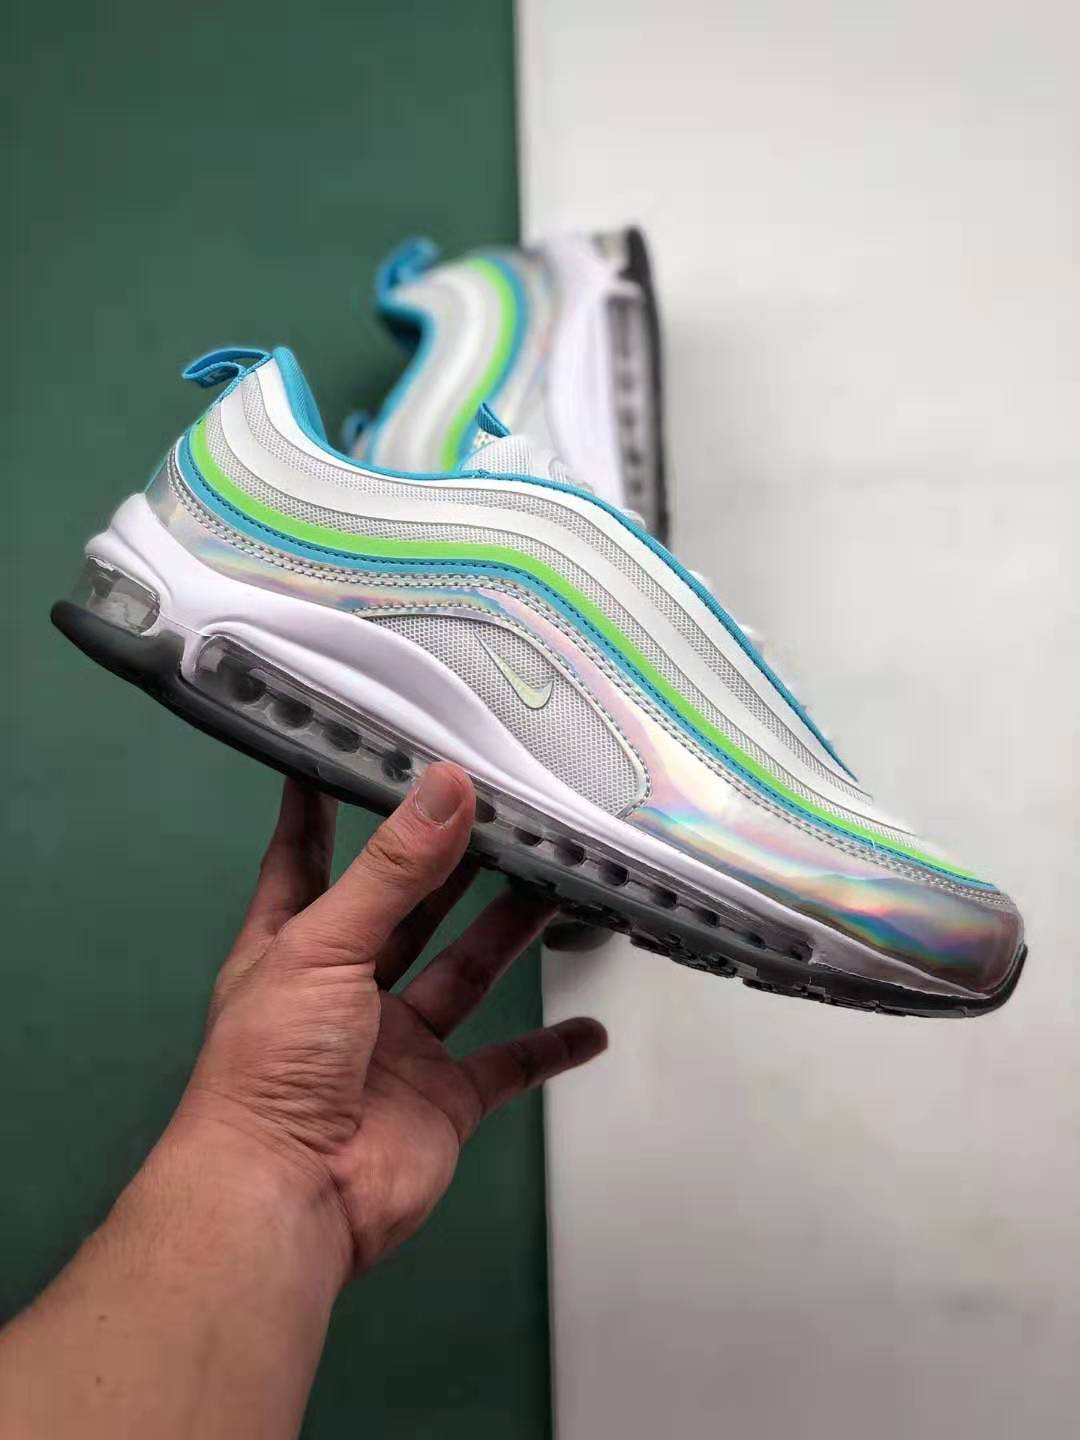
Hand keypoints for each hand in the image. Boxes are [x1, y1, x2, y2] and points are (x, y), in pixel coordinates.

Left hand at [175, 762, 606, 1282]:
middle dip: (448, 861)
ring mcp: (399, 1046)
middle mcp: (344, 989)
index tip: (353, 753)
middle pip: (406, 908)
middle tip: (501, 806)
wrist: (289, 1199)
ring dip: (509, 929)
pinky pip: (507, 1064)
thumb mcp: (324, 947)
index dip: (323, 807)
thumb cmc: (278, 1060)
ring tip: (557, 874)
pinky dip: (550, 1049)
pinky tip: (592, 1028)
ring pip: (465, 972)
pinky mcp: (444, 1098)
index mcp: (291, 947)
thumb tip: (448, 786)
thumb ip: (394, 870)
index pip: (307, 857)